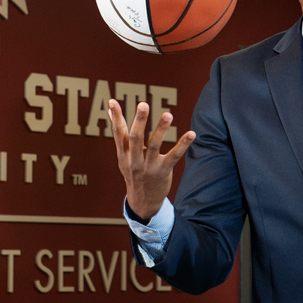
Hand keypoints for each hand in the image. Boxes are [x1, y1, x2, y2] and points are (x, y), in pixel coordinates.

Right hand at [108, 99, 195, 219]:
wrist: (143, 201)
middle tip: (143, 105)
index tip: (112, 101)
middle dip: (139, 121)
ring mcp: (149, 166)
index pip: (118, 133)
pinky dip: (183, 145)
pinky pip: (174, 156)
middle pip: (135, 138)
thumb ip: (120, 134)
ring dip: (161, 129)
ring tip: (168, 114)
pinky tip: (191, 134)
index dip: (115, 117)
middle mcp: (134, 160)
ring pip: (154, 145)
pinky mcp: (163, 171)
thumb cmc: (133, 172)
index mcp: (123, 154)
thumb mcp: (123, 155)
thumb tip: (111, 111)